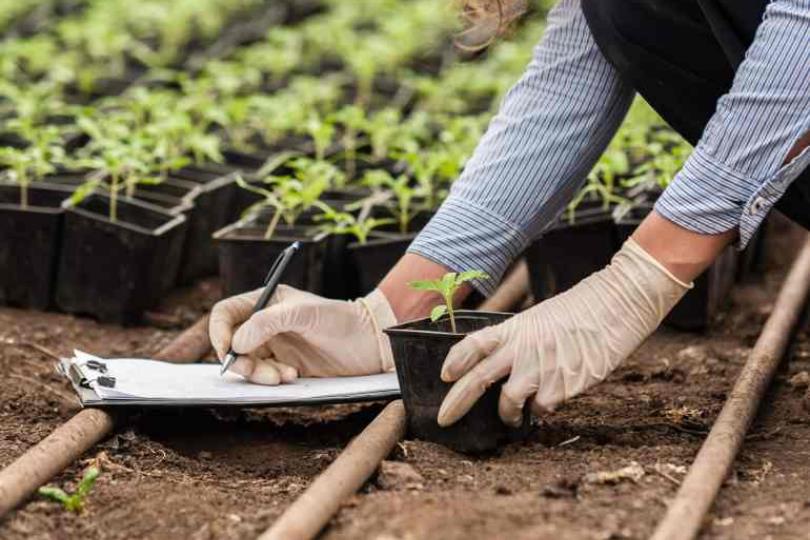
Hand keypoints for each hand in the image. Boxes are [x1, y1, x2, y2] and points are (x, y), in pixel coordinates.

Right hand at [209, 285, 396, 383]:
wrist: (371, 342)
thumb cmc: (341, 319)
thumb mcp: (303, 313)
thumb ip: (266, 323)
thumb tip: (236, 343)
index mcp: (265, 301)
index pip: (226, 314)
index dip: (219, 332)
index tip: (227, 351)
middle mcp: (266, 323)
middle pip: (232, 344)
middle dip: (241, 361)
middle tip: (259, 371)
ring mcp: (275, 345)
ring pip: (247, 364)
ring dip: (259, 374)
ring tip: (285, 376)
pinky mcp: (286, 365)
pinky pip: (265, 376)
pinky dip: (273, 380)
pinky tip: (294, 376)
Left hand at [437, 239, 690, 426]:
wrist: (615, 307)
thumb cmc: (578, 312)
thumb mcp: (538, 319)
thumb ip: (517, 342)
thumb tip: (499, 367)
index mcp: (514, 329)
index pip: (474, 343)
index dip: (455, 360)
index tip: (444, 376)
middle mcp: (522, 349)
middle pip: (479, 379)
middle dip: (456, 403)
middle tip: (444, 419)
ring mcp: (542, 368)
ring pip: (508, 402)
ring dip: (507, 414)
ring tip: (513, 417)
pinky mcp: (563, 385)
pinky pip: (541, 408)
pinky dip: (541, 410)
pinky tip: (548, 404)